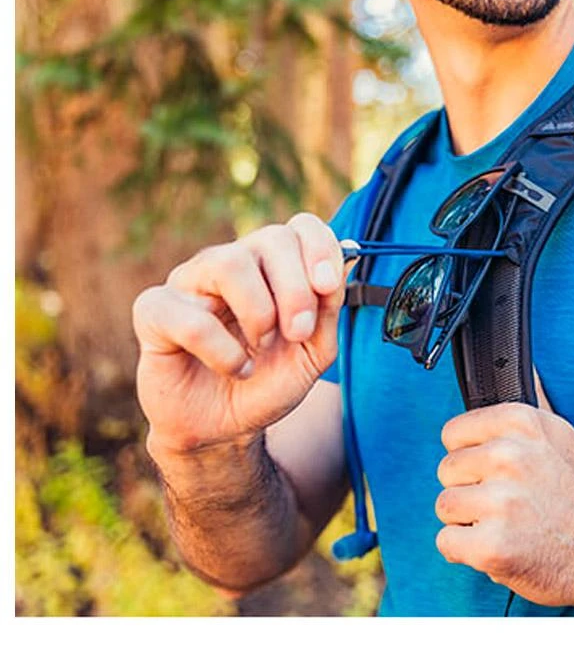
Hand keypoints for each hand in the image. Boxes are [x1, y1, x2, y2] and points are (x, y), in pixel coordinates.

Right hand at [132, 212, 348, 457]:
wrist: (224, 428)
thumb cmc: (267, 382)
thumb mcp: (313, 352)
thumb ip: (327, 311)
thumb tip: (337, 271)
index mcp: (273, 266)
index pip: (300, 227)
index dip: (319, 248)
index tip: (327, 287)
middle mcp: (232, 263)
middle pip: (271, 238)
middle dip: (296, 289)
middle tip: (299, 333)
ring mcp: (191, 282)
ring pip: (228, 263)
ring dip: (259, 313)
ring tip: (261, 347)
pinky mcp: (155, 311)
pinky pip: (190, 318)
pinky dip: (222, 351)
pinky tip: (234, 368)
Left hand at [434, 378, 573, 608]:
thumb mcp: (560, 435)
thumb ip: (534, 400)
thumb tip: (526, 359)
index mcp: (521, 422)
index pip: (453, 433)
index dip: (472, 457)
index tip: (499, 472)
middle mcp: (511, 456)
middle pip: (446, 470)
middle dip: (470, 490)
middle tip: (508, 503)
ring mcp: (502, 502)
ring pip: (445, 506)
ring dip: (467, 521)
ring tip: (505, 524)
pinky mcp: (493, 546)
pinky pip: (446, 542)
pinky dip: (466, 552)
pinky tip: (499, 547)